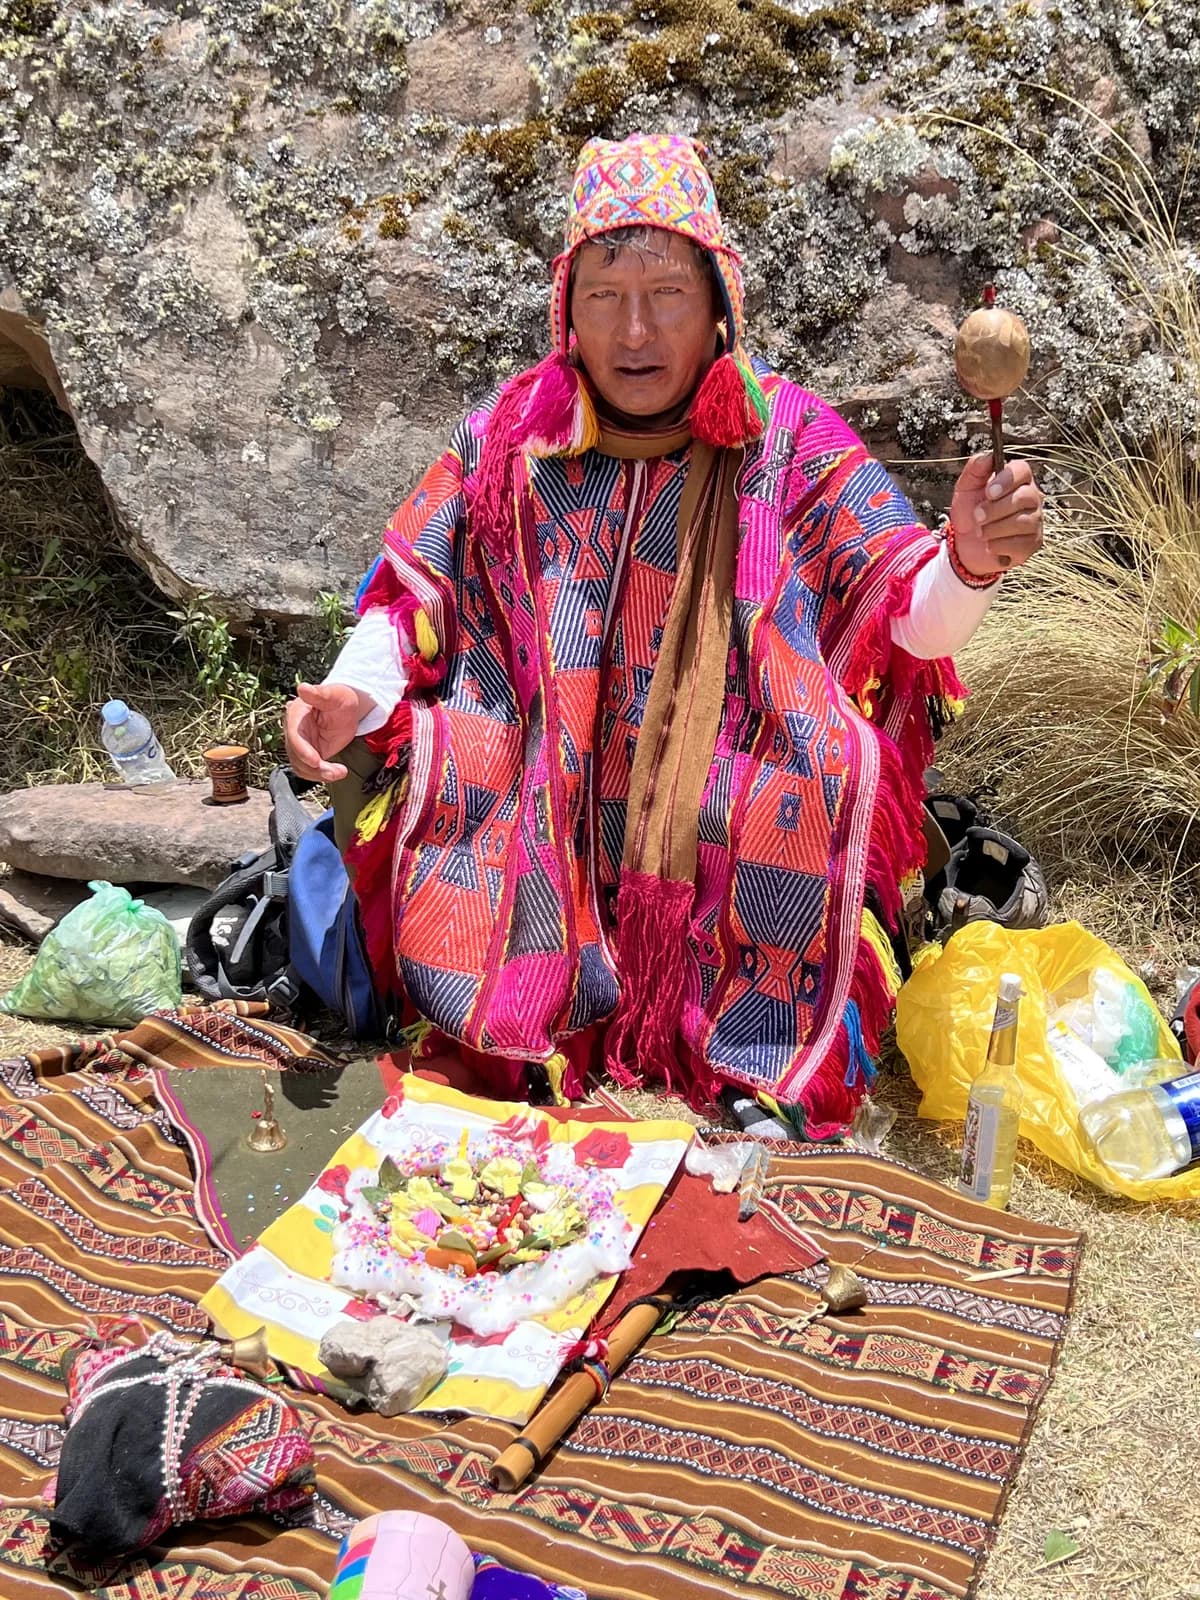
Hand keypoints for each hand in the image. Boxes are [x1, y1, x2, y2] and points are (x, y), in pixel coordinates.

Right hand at [284, 682, 371, 781]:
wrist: (346, 710)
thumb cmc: (340, 699)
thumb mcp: (336, 694)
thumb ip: (321, 693)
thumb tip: (303, 688)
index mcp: (296, 714)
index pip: (294, 736)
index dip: (302, 750)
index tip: (315, 761)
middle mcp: (294, 731)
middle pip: (296, 756)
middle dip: (314, 767)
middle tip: (334, 772)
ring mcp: (300, 745)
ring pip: (302, 767)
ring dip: (319, 774)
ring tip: (339, 772)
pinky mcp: (308, 755)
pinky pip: (309, 771)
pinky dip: (321, 776)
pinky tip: (337, 772)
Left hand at [948, 453, 1043, 576]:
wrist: (965, 544)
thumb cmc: (970, 512)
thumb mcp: (966, 488)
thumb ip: (975, 469)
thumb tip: (987, 456)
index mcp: (1017, 479)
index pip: (1022, 470)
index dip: (1006, 480)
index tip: (988, 492)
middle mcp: (1032, 498)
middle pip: (1024, 497)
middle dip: (995, 509)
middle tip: (977, 516)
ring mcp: (1035, 521)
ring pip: (1022, 522)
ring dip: (993, 529)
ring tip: (981, 532)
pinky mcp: (1033, 543)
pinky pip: (1020, 544)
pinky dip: (998, 546)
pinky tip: (990, 545)